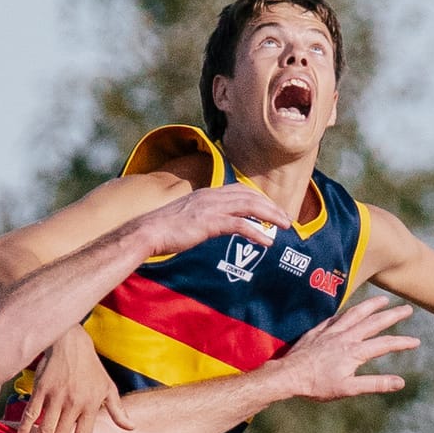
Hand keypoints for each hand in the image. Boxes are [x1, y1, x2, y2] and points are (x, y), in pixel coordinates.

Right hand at [12, 325, 126, 432]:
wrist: (71, 343)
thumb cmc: (91, 367)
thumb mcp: (108, 387)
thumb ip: (118, 411)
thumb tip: (131, 428)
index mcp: (91, 405)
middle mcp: (73, 403)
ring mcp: (56, 397)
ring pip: (45, 429)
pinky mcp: (41, 389)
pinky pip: (31, 414)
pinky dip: (24, 428)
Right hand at [138, 182, 286, 262]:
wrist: (147, 232)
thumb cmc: (162, 230)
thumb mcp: (185, 218)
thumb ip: (201, 218)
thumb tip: (208, 226)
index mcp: (206, 194)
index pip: (240, 190)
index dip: (258, 198)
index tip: (271, 209)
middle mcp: (211, 196)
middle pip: (249, 196)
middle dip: (271, 206)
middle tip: (286, 218)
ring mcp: (211, 208)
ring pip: (250, 206)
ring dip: (270, 216)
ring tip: (285, 226)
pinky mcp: (209, 222)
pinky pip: (240, 225)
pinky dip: (257, 232)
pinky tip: (267, 242)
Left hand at [276, 292, 417, 402]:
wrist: (289, 375)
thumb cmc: (317, 385)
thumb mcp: (349, 389)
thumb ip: (375, 384)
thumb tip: (400, 382)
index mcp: (355, 351)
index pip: (385, 344)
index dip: (402, 342)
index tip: (416, 341)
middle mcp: (346, 337)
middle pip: (374, 322)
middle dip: (393, 315)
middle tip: (407, 308)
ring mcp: (332, 331)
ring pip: (356, 313)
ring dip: (371, 305)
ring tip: (383, 300)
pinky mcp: (319, 330)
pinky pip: (336, 316)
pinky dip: (347, 311)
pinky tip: (350, 309)